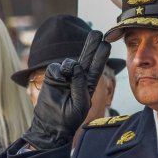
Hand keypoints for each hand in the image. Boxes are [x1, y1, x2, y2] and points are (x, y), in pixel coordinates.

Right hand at [22, 30, 111, 148]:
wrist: (51, 125)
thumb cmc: (69, 118)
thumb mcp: (81, 103)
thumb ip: (80, 84)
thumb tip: (74, 65)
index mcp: (88, 85)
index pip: (96, 67)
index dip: (101, 55)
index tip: (106, 43)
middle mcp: (78, 78)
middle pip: (86, 58)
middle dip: (91, 45)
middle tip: (97, 32)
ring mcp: (64, 76)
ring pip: (69, 62)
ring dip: (69, 66)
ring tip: (67, 77)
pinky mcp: (52, 76)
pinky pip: (56, 67)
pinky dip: (58, 72)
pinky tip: (58, 80)